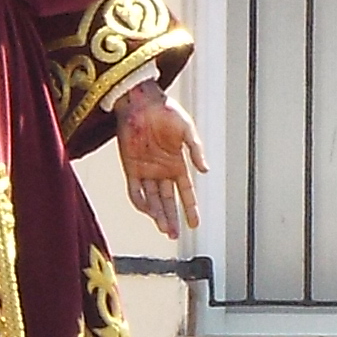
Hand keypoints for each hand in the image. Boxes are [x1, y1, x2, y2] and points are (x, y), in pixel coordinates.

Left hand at [115, 82, 205, 238]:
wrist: (140, 101)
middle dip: (172, 218)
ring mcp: (146, 170)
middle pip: (167, 201)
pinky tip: (148, 211)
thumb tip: (205, 171)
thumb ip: (196, 151)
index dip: (191, 208)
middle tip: (174, 235)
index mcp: (177, 163)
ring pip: (152, 199)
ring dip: (158, 215)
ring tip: (164, 229)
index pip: (185, 192)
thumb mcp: (187, 130)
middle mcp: (162, 170)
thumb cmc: (165, 110)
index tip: (195, 224)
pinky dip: (141, 202)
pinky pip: (135, 190)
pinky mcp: (130, 166)